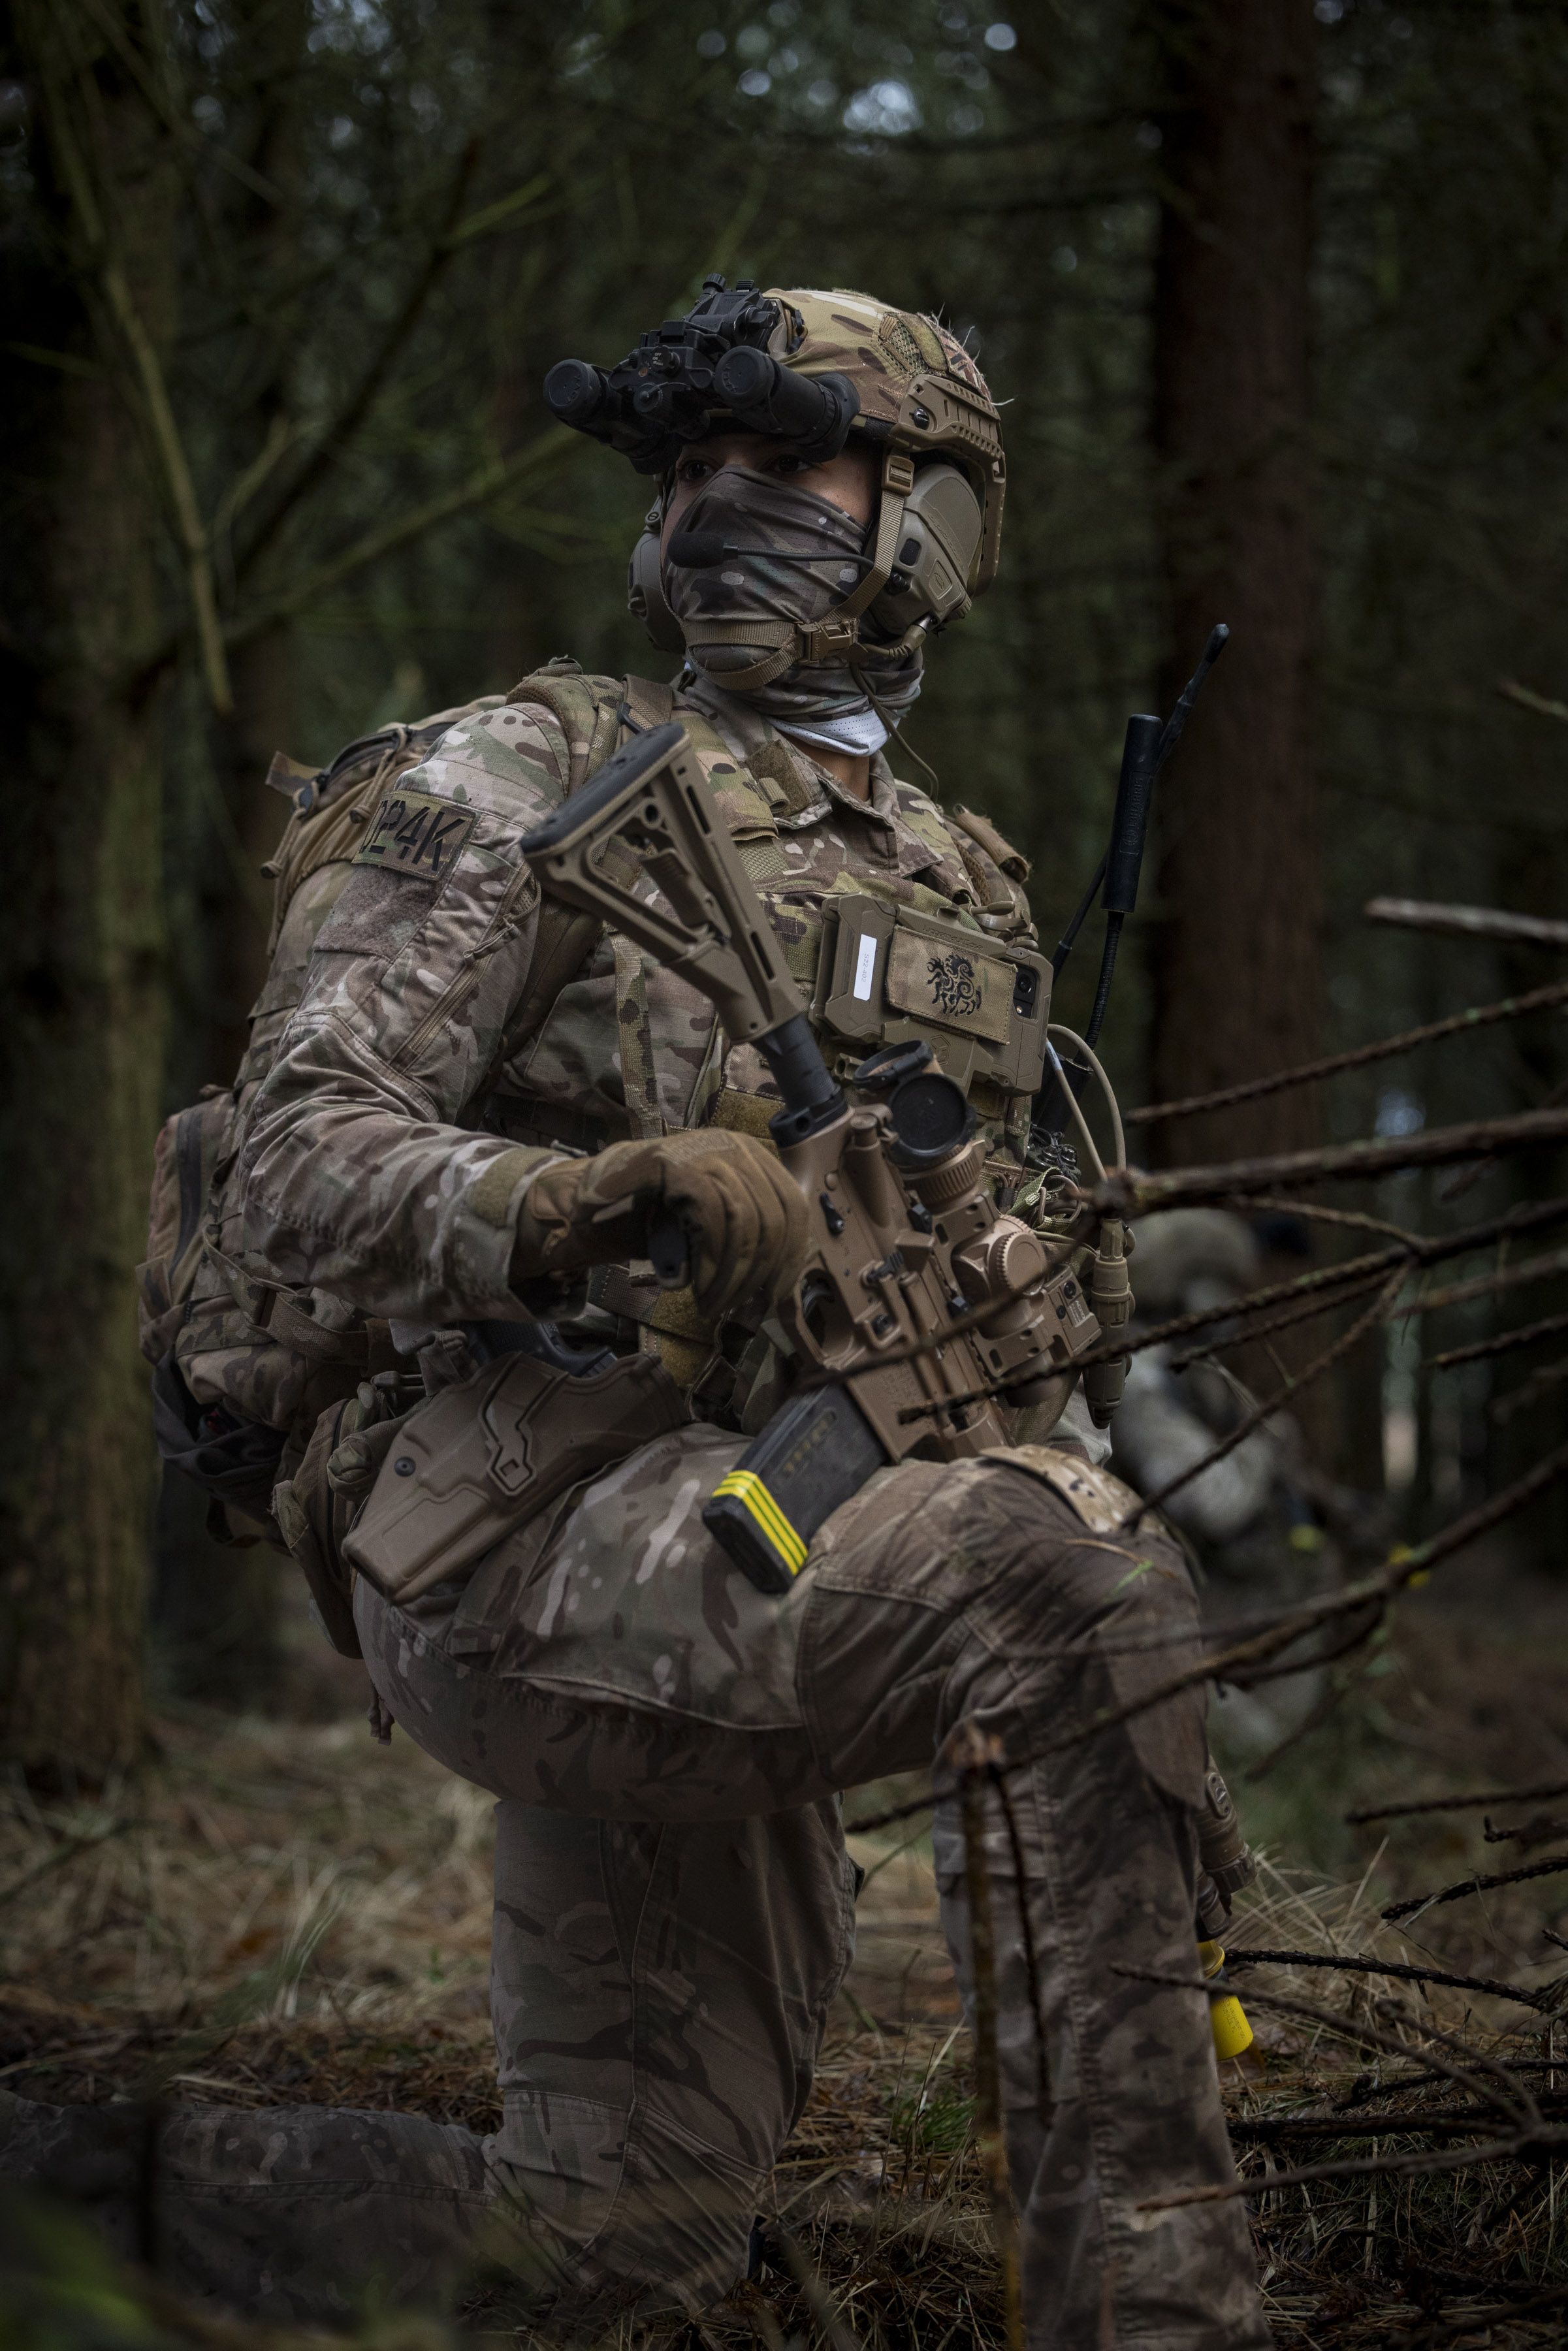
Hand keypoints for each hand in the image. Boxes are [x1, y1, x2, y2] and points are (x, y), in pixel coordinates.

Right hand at [513, 1129, 807, 1319]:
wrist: (580, 1203)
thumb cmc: (645, 1219)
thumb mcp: (704, 1226)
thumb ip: (741, 1240)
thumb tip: (776, 1288)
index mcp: (748, 1156)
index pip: (792, 1206)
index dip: (790, 1257)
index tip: (774, 1296)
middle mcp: (732, 1144)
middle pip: (774, 1217)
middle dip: (759, 1274)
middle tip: (738, 1310)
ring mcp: (702, 1150)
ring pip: (747, 1221)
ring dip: (732, 1275)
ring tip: (712, 1305)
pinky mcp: (674, 1165)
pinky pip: (713, 1219)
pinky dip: (710, 1262)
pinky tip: (696, 1287)